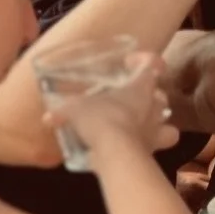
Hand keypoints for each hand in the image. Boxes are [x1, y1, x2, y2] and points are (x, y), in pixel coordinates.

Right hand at [48, 53, 177, 158]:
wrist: (116, 153)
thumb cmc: (100, 119)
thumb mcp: (75, 109)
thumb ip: (63, 110)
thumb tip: (48, 117)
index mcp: (140, 87)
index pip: (153, 64)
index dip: (145, 60)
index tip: (130, 63)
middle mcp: (154, 106)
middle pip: (160, 95)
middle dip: (149, 96)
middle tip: (130, 99)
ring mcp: (158, 129)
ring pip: (167, 122)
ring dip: (156, 123)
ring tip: (138, 125)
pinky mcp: (154, 150)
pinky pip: (157, 146)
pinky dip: (148, 146)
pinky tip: (133, 147)